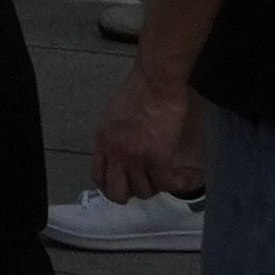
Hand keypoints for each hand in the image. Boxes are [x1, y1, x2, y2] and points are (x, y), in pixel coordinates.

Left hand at [88, 61, 202, 202]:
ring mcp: (136, 157)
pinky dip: (172, 184)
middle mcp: (116, 152)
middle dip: (129, 194)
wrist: (156, 81)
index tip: (121, 184)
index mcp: (103, 140)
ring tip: (161, 176)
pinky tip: (175, 177)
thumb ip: (113, 136)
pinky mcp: (158, 157)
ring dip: (153, 187)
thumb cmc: (139, 89)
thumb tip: (120, 150)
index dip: (110, 186)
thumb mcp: (112, 114)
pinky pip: (165, 184)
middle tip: (142, 184)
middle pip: (117, 192)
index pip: (98, 176)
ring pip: (143, 191)